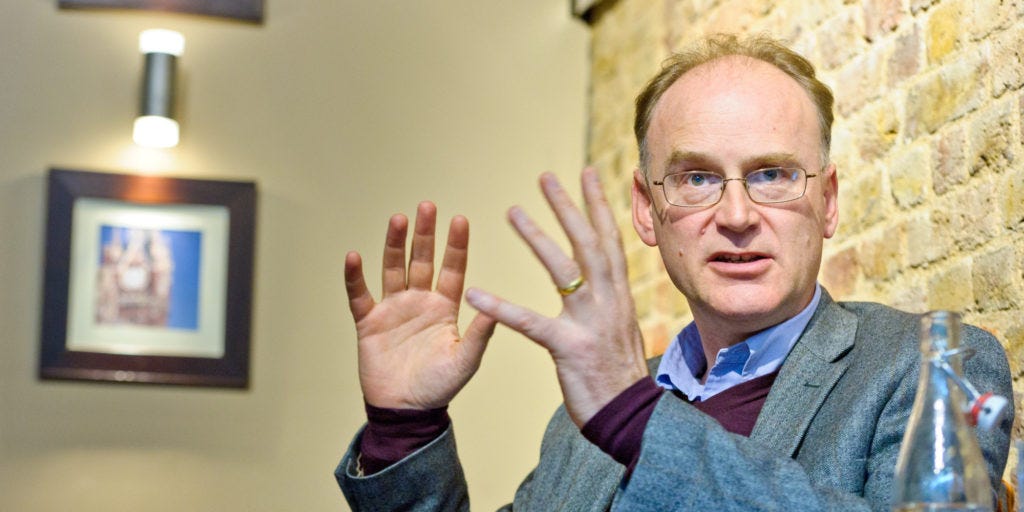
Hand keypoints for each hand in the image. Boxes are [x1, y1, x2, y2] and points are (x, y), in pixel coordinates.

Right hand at [345, 202, 495, 409]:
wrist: (407, 411)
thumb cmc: (439, 388)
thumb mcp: (465, 361)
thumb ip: (479, 334)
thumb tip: (497, 308)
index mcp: (445, 308)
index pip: (452, 269)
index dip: (456, 245)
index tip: (460, 219)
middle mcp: (419, 301)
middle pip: (422, 260)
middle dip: (425, 234)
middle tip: (427, 206)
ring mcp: (393, 309)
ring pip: (393, 269)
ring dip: (395, 245)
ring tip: (398, 219)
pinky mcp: (369, 322)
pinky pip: (359, 295)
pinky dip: (355, 277)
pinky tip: (353, 256)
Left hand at [465, 168, 648, 426]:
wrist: (633, 419)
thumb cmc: (620, 376)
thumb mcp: (620, 330)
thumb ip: (609, 302)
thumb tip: (606, 280)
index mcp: (619, 296)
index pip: (609, 240)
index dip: (597, 206)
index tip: (586, 174)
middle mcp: (609, 301)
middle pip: (588, 244)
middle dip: (567, 207)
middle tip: (545, 177)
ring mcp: (591, 323)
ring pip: (563, 271)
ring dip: (537, 238)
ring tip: (511, 211)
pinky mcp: (570, 348)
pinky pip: (530, 323)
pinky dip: (500, 308)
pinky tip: (475, 295)